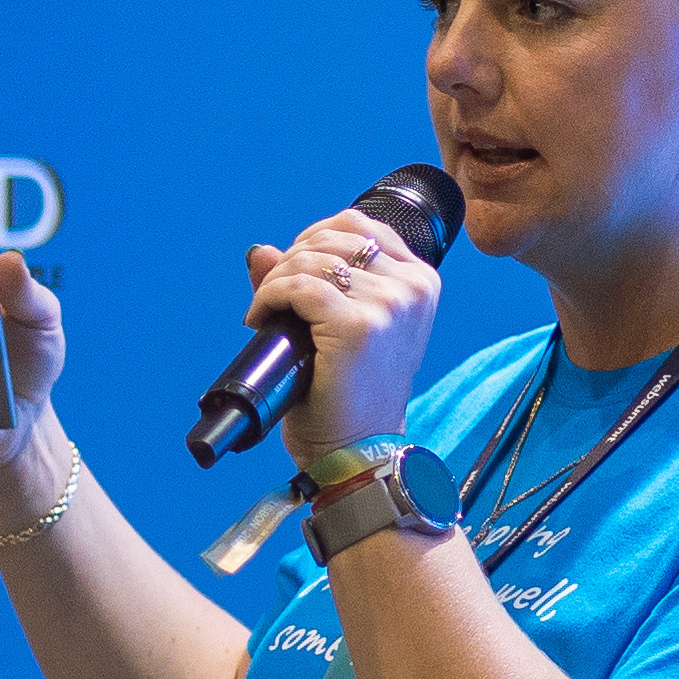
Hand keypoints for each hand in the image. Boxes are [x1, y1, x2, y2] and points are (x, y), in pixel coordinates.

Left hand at [241, 209, 444, 458]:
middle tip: (273, 299)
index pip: (358, 225)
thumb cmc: (350, 397)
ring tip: (265, 313)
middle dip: (290, 261)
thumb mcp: (339, 327)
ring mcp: (389, 306)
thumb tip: (259, 250)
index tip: (292, 269)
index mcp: (420, 283)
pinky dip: (269, 298)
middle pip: (332, 238)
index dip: (313, 238)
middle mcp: (411, 289)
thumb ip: (306, 281)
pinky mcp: (358, 327)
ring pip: (310, 260)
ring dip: (275, 281)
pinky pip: (298, 288)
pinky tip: (259, 319)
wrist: (355, 453)